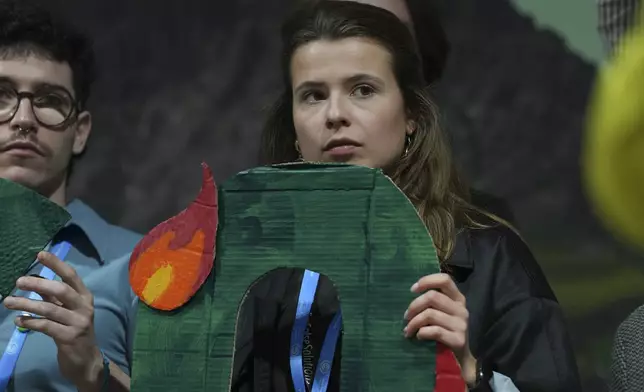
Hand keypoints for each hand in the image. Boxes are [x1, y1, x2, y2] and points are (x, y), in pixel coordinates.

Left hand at [3, 251, 103, 389]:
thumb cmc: (75, 332)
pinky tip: (19, 320)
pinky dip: (31, 322)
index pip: (71, 276)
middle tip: (19, 281)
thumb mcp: (66, 311)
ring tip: (9, 302)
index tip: (40, 254)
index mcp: (85, 297)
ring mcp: (78, 323)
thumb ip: (53, 297)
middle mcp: (84, 307)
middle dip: (39, 284)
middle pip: (61, 290)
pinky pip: (46, 326)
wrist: (86, 361)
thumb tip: (34, 280)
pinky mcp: (69, 337)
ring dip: (27, 304)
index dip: (56, 264)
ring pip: (50, 309)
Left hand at [403, 273, 477, 384]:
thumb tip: (411, 292)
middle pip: (432, 296)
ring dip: (413, 322)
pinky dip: (421, 333)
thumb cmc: (446, 332)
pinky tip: (418, 337)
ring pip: (430, 314)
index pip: (445, 280)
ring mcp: (461, 324)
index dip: (427, 281)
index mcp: (458, 299)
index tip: (413, 289)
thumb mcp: (443, 313)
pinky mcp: (458, 339)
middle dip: (414, 306)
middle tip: (406, 317)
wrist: (461, 360)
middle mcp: (462, 309)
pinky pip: (434, 331)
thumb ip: (433, 302)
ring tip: (408, 330)